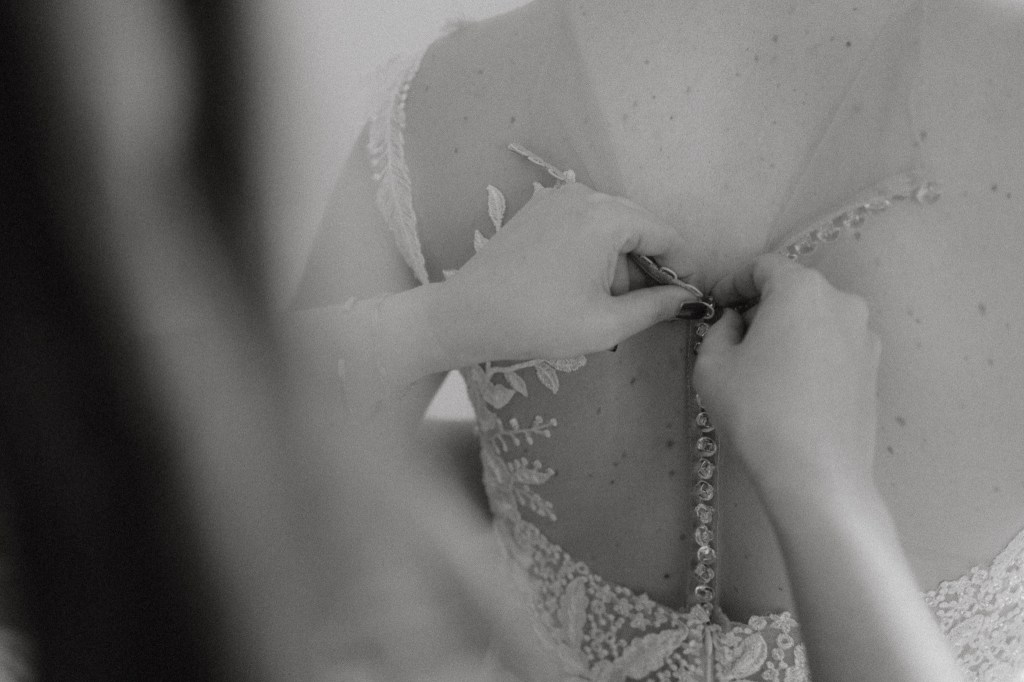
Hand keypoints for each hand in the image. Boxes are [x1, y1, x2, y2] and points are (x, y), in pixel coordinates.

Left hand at [439, 182, 699, 360]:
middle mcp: (585, 195)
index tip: (685, 300)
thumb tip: (687, 300)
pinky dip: (593, 251)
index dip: (682, 269)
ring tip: (602, 304)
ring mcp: (558, 197)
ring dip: (618, 262)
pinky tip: (580, 286)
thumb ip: (655, 307)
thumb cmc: (538, 322)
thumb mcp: (606, 323)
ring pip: (611, 227)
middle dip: (647, 267)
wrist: (467, 315)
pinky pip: (584, 224)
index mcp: (607, 217)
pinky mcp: (539, 208)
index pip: (666, 235)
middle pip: (639, 227)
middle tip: (642, 309)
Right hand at [694, 254, 881, 501]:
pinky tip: (792, 387)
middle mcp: (842, 301)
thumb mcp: (713, 365)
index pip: (763, 267)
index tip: (715, 305)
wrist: (816, 471)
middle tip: (735, 337)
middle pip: (793, 290)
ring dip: (790, 331)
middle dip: (763, 306)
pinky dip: (811, 354)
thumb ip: (720, 329)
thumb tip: (737, 322)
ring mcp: (865, 336)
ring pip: (816, 319)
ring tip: (764, 367)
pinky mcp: (875, 369)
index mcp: (802, 289)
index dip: (733, 282)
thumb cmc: (757, 410)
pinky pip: (834, 347)